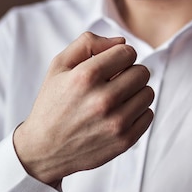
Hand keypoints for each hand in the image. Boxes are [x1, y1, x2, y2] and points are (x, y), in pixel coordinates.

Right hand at [13, 32, 153, 185]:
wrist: (44, 150)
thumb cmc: (51, 105)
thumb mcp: (58, 67)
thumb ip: (87, 44)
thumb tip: (121, 42)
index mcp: (85, 77)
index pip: (127, 52)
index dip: (119, 56)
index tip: (110, 67)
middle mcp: (102, 100)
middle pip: (142, 72)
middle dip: (129, 74)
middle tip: (113, 84)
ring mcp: (115, 123)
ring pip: (147, 93)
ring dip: (134, 93)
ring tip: (115, 100)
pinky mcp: (124, 141)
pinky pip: (148, 116)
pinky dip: (137, 114)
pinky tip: (118, 116)